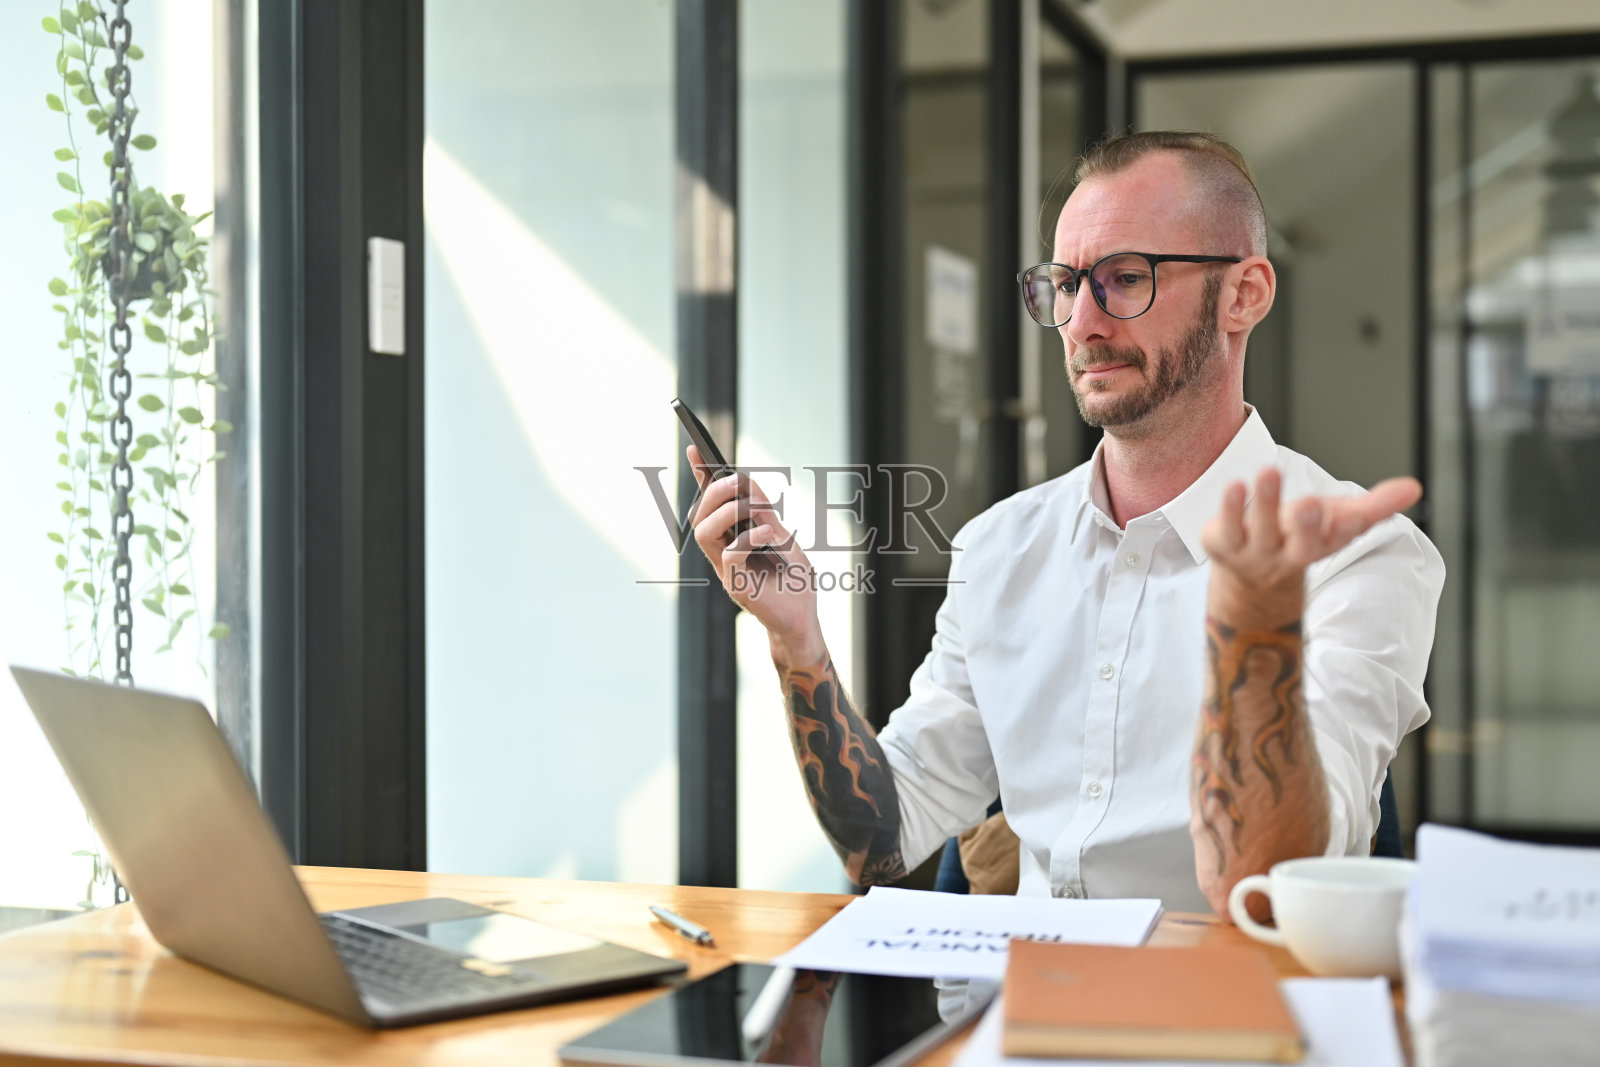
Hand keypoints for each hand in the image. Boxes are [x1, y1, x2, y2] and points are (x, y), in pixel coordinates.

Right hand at [687, 445, 824, 662]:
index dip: (701, 477)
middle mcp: (723, 552)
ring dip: (727, 511)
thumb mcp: (783, 537)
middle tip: (737, 482)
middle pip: (701, 514)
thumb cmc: (794, 580)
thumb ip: (764, 514)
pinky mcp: (736, 586)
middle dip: (716, 490)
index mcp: (733, 538)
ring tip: (752, 508)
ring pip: (704, 531)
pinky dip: (748, 537)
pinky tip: (767, 534)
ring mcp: (727, 570)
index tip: (695, 449)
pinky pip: (730, 554)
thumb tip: (746, 483)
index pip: (712, 504)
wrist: (805, 618)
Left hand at [1202, 468, 1421, 627]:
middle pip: (1300, 545)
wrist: (1250, 580)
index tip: (1352, 518)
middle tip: (1310, 503)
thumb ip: (1376, 505)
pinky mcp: (1223, 543)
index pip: (1336, 541)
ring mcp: (1253, 552)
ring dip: (1265, 502)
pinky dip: (1230, 507)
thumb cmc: (1300, 537)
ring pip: (1260, 530)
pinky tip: (1236, 484)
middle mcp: (1288, 555)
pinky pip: (1226, 526)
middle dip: (1307, 526)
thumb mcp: (1339, 521)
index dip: (1343, 530)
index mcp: (1320, 547)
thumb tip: (1415, 487)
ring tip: (1269, 472)